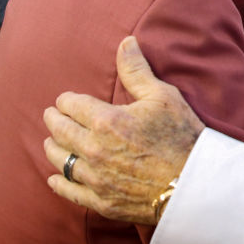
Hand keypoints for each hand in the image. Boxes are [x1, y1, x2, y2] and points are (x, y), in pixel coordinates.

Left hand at [43, 36, 204, 223]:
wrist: (194, 183)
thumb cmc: (181, 135)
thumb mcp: (162, 96)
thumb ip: (136, 71)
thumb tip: (125, 43)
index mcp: (106, 121)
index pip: (72, 105)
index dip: (66, 100)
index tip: (64, 99)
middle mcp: (94, 149)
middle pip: (60, 132)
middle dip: (53, 120)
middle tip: (50, 115)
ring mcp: (96, 178)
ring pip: (61, 160)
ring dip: (52, 148)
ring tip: (50, 142)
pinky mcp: (102, 201)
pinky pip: (70, 191)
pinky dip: (59, 183)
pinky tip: (54, 178)